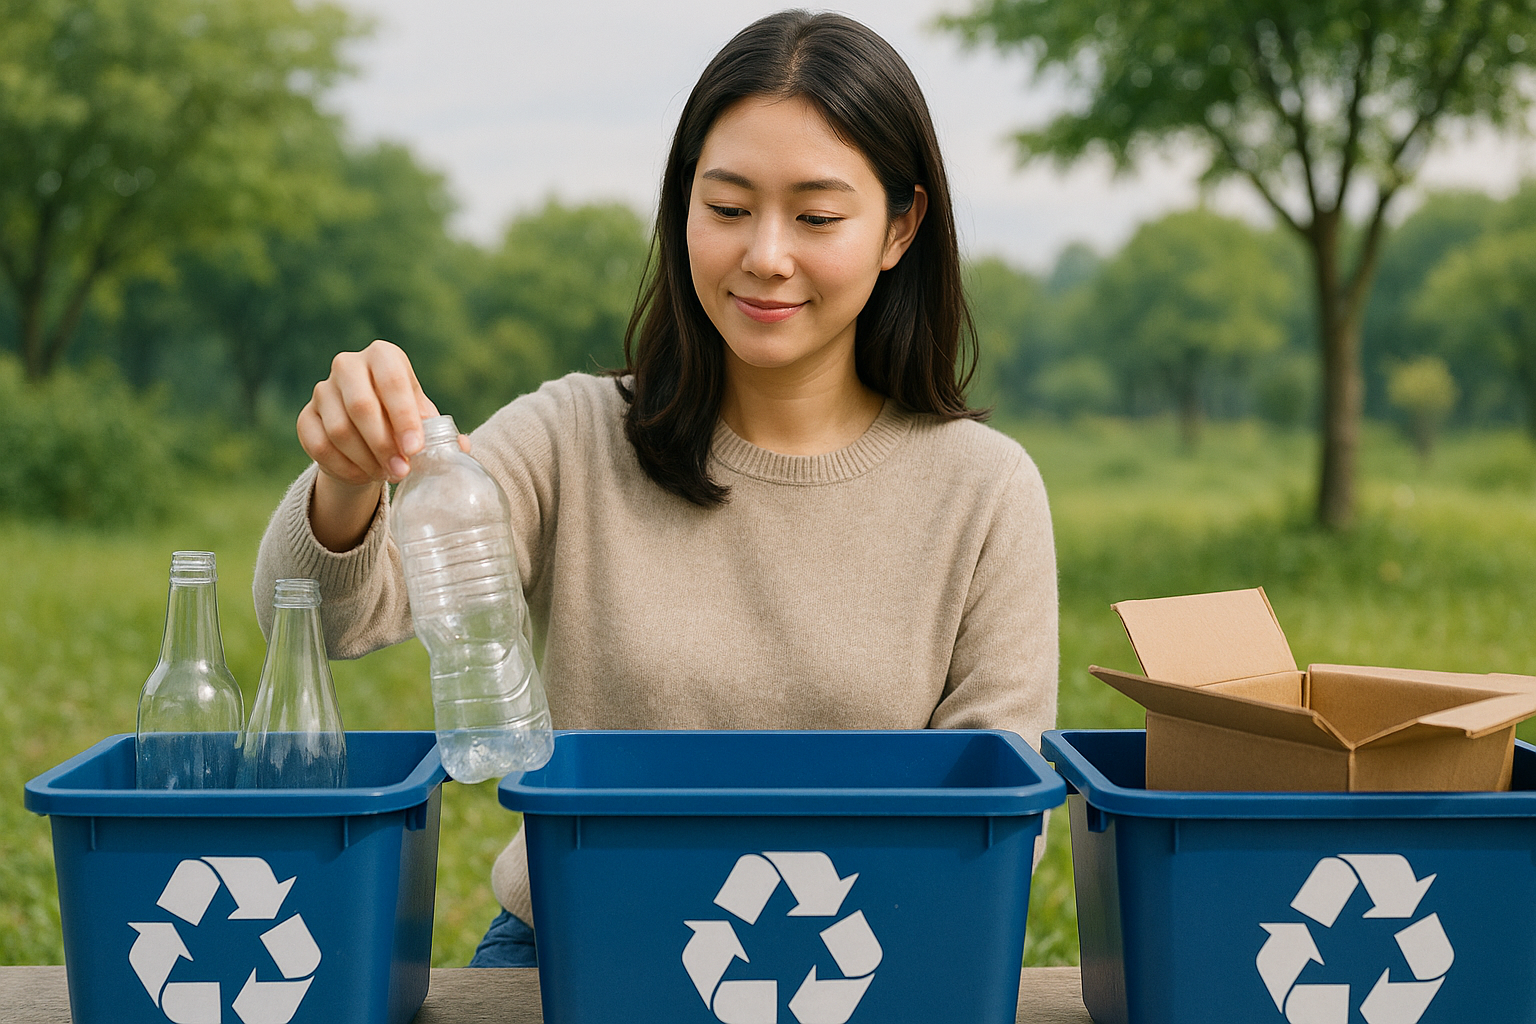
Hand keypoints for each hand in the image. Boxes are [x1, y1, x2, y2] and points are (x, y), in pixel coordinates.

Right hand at [297, 340, 452, 550]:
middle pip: (361, 406)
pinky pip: (319, 446)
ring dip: (366, 460)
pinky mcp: (306, 417)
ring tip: (388, 475)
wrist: (367, 433)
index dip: (404, 418)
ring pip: (339, 430)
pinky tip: (363, 476)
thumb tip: (460, 446)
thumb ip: (440, 432)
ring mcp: (323, 390)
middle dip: (383, 445)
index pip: (392, 381)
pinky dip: (344, 467)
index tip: (415, 449)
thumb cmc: (404, 421)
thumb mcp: (424, 421)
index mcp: (384, 357)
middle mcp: (348, 365)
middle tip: (402, 471)